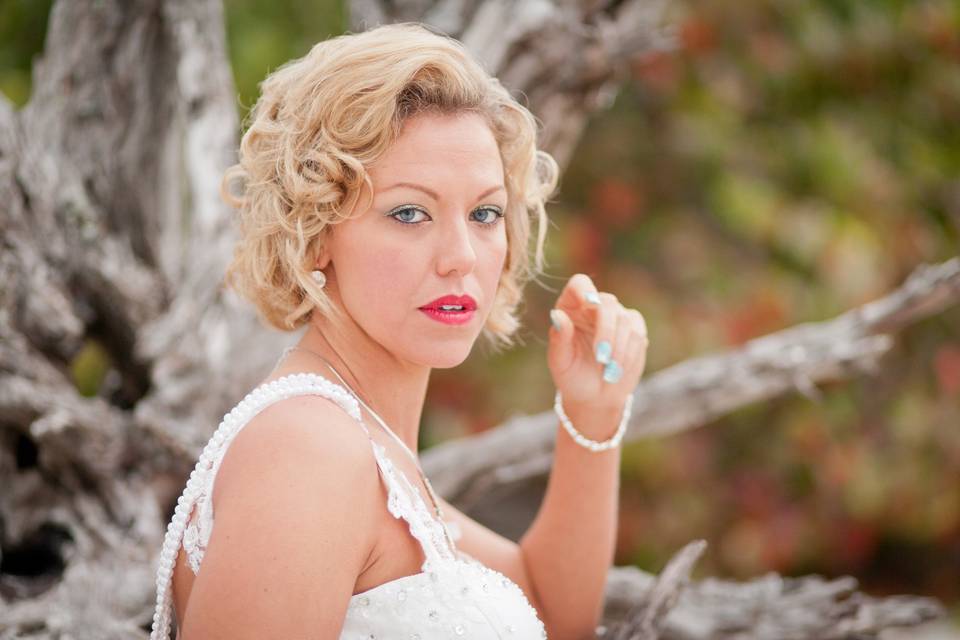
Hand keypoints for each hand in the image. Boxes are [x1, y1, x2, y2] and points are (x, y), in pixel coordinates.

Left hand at [547, 274, 648, 413]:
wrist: (594, 397)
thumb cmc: (571, 376)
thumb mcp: (559, 362)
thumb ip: (558, 338)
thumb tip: (557, 315)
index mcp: (571, 307)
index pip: (579, 284)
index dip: (585, 290)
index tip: (588, 305)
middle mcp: (594, 307)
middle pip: (607, 302)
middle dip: (606, 331)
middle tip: (601, 357)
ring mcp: (616, 316)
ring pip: (624, 319)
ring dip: (617, 348)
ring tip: (608, 372)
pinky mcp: (634, 329)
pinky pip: (637, 333)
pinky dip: (629, 354)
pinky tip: (617, 370)